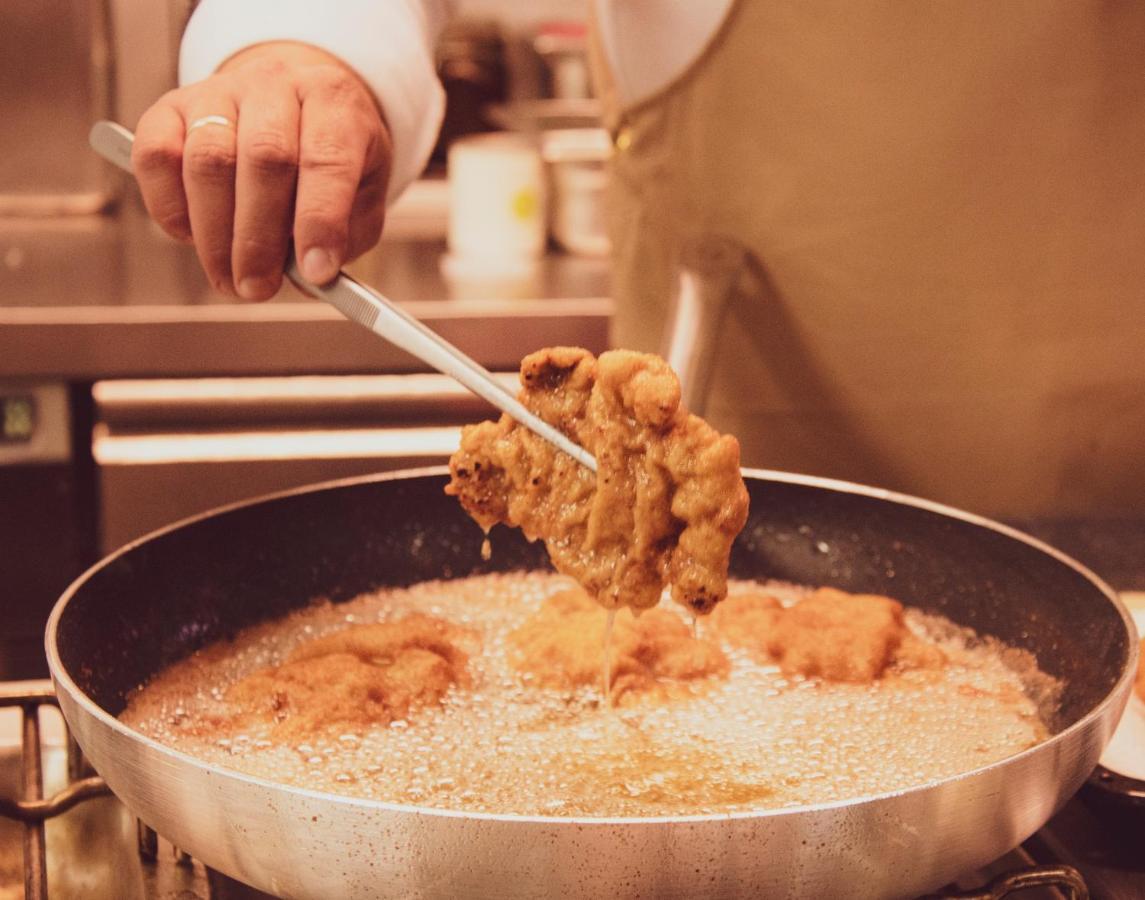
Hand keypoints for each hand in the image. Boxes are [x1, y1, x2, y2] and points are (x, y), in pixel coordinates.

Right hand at [133, 42, 391, 298]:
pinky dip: (170, 208)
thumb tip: (305, 278)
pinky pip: (156, 158)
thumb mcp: (363, 194)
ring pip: (207, 161)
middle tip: (258, 289)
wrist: (293, 103)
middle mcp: (275, 84)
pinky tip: (193, 237)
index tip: (316, 273)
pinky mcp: (170, 108)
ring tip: (230, 280)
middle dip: (259, 238)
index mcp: (334, 101)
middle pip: (264, 158)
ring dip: (215, 236)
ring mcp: (218, 91)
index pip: (328, 158)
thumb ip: (344, 236)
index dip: (320, 221)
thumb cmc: (331, 160)